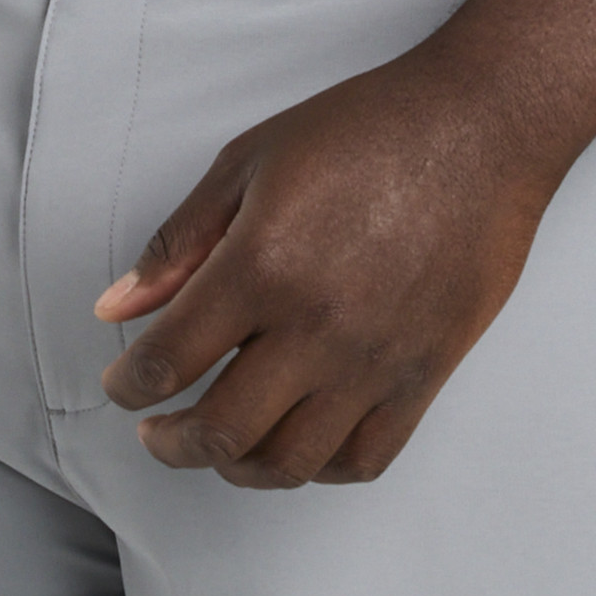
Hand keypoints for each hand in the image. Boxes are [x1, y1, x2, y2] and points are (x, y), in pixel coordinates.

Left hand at [95, 51, 557, 487]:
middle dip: (171, 444)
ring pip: (289, 463)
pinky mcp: (424, 374)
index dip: (129, 387)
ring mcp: (375, 359)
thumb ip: (180, 240)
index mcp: (262, 264)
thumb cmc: (369, 128)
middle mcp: (316, 325)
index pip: (169, 362)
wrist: (480, 126)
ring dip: (236, 468)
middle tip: (158, 432)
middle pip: (221, 433)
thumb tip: (116, 307)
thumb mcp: (251, 160)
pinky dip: (319, 468)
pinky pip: (363, 459)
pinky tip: (297, 438)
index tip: (122, 386)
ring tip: (220, 446)